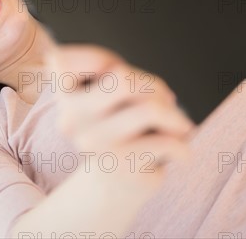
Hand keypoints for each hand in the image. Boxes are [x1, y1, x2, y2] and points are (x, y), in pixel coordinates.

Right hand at [45, 44, 194, 195]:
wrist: (114, 186)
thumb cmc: (120, 126)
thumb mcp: (114, 91)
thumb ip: (121, 77)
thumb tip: (159, 99)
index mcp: (63, 96)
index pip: (69, 59)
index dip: (102, 59)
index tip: (114, 76)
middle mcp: (70, 119)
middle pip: (123, 78)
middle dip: (153, 86)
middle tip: (163, 101)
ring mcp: (93, 143)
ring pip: (150, 108)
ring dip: (174, 116)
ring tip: (175, 126)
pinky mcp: (120, 165)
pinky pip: (168, 141)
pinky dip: (182, 144)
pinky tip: (177, 153)